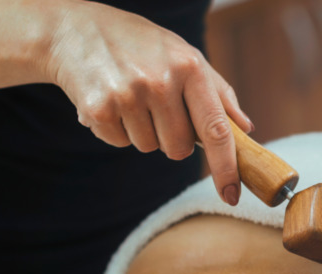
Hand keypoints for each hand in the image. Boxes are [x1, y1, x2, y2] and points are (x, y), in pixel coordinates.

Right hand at [45, 2, 252, 204]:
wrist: (75, 30)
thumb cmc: (142, 46)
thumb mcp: (185, 56)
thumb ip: (219, 93)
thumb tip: (246, 129)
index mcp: (190, 67)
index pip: (216, 130)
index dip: (226, 168)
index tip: (232, 196)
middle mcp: (160, 81)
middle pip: (180, 149)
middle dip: (171, 137)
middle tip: (156, 106)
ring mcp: (127, 95)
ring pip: (149, 148)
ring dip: (142, 131)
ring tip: (130, 97)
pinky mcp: (98, 108)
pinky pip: (120, 143)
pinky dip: (116, 129)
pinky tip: (110, 100)